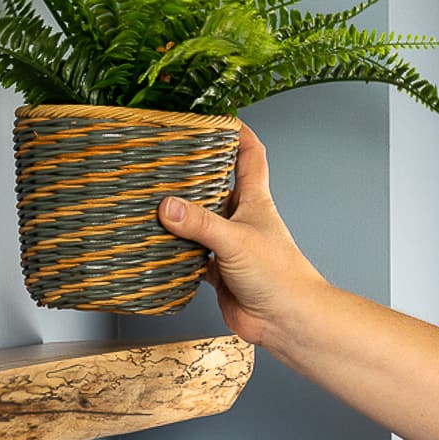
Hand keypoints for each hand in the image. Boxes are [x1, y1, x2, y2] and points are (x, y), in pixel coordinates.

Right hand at [158, 122, 326, 345]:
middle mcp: (240, 219)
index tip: (218, 118)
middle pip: (216, 185)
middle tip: (168, 158)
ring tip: (151, 200)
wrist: (286, 321)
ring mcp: (228, 245)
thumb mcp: (236, 240)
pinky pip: (190, 255)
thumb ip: (200, 223)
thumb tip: (166, 206)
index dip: (237, 134)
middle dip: (194, 171)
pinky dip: (174, 251)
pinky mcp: (217, 271)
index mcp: (254, 201)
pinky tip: (156, 247)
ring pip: (199, 221)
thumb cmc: (280, 276)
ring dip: (180, 214)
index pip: (250, 156)